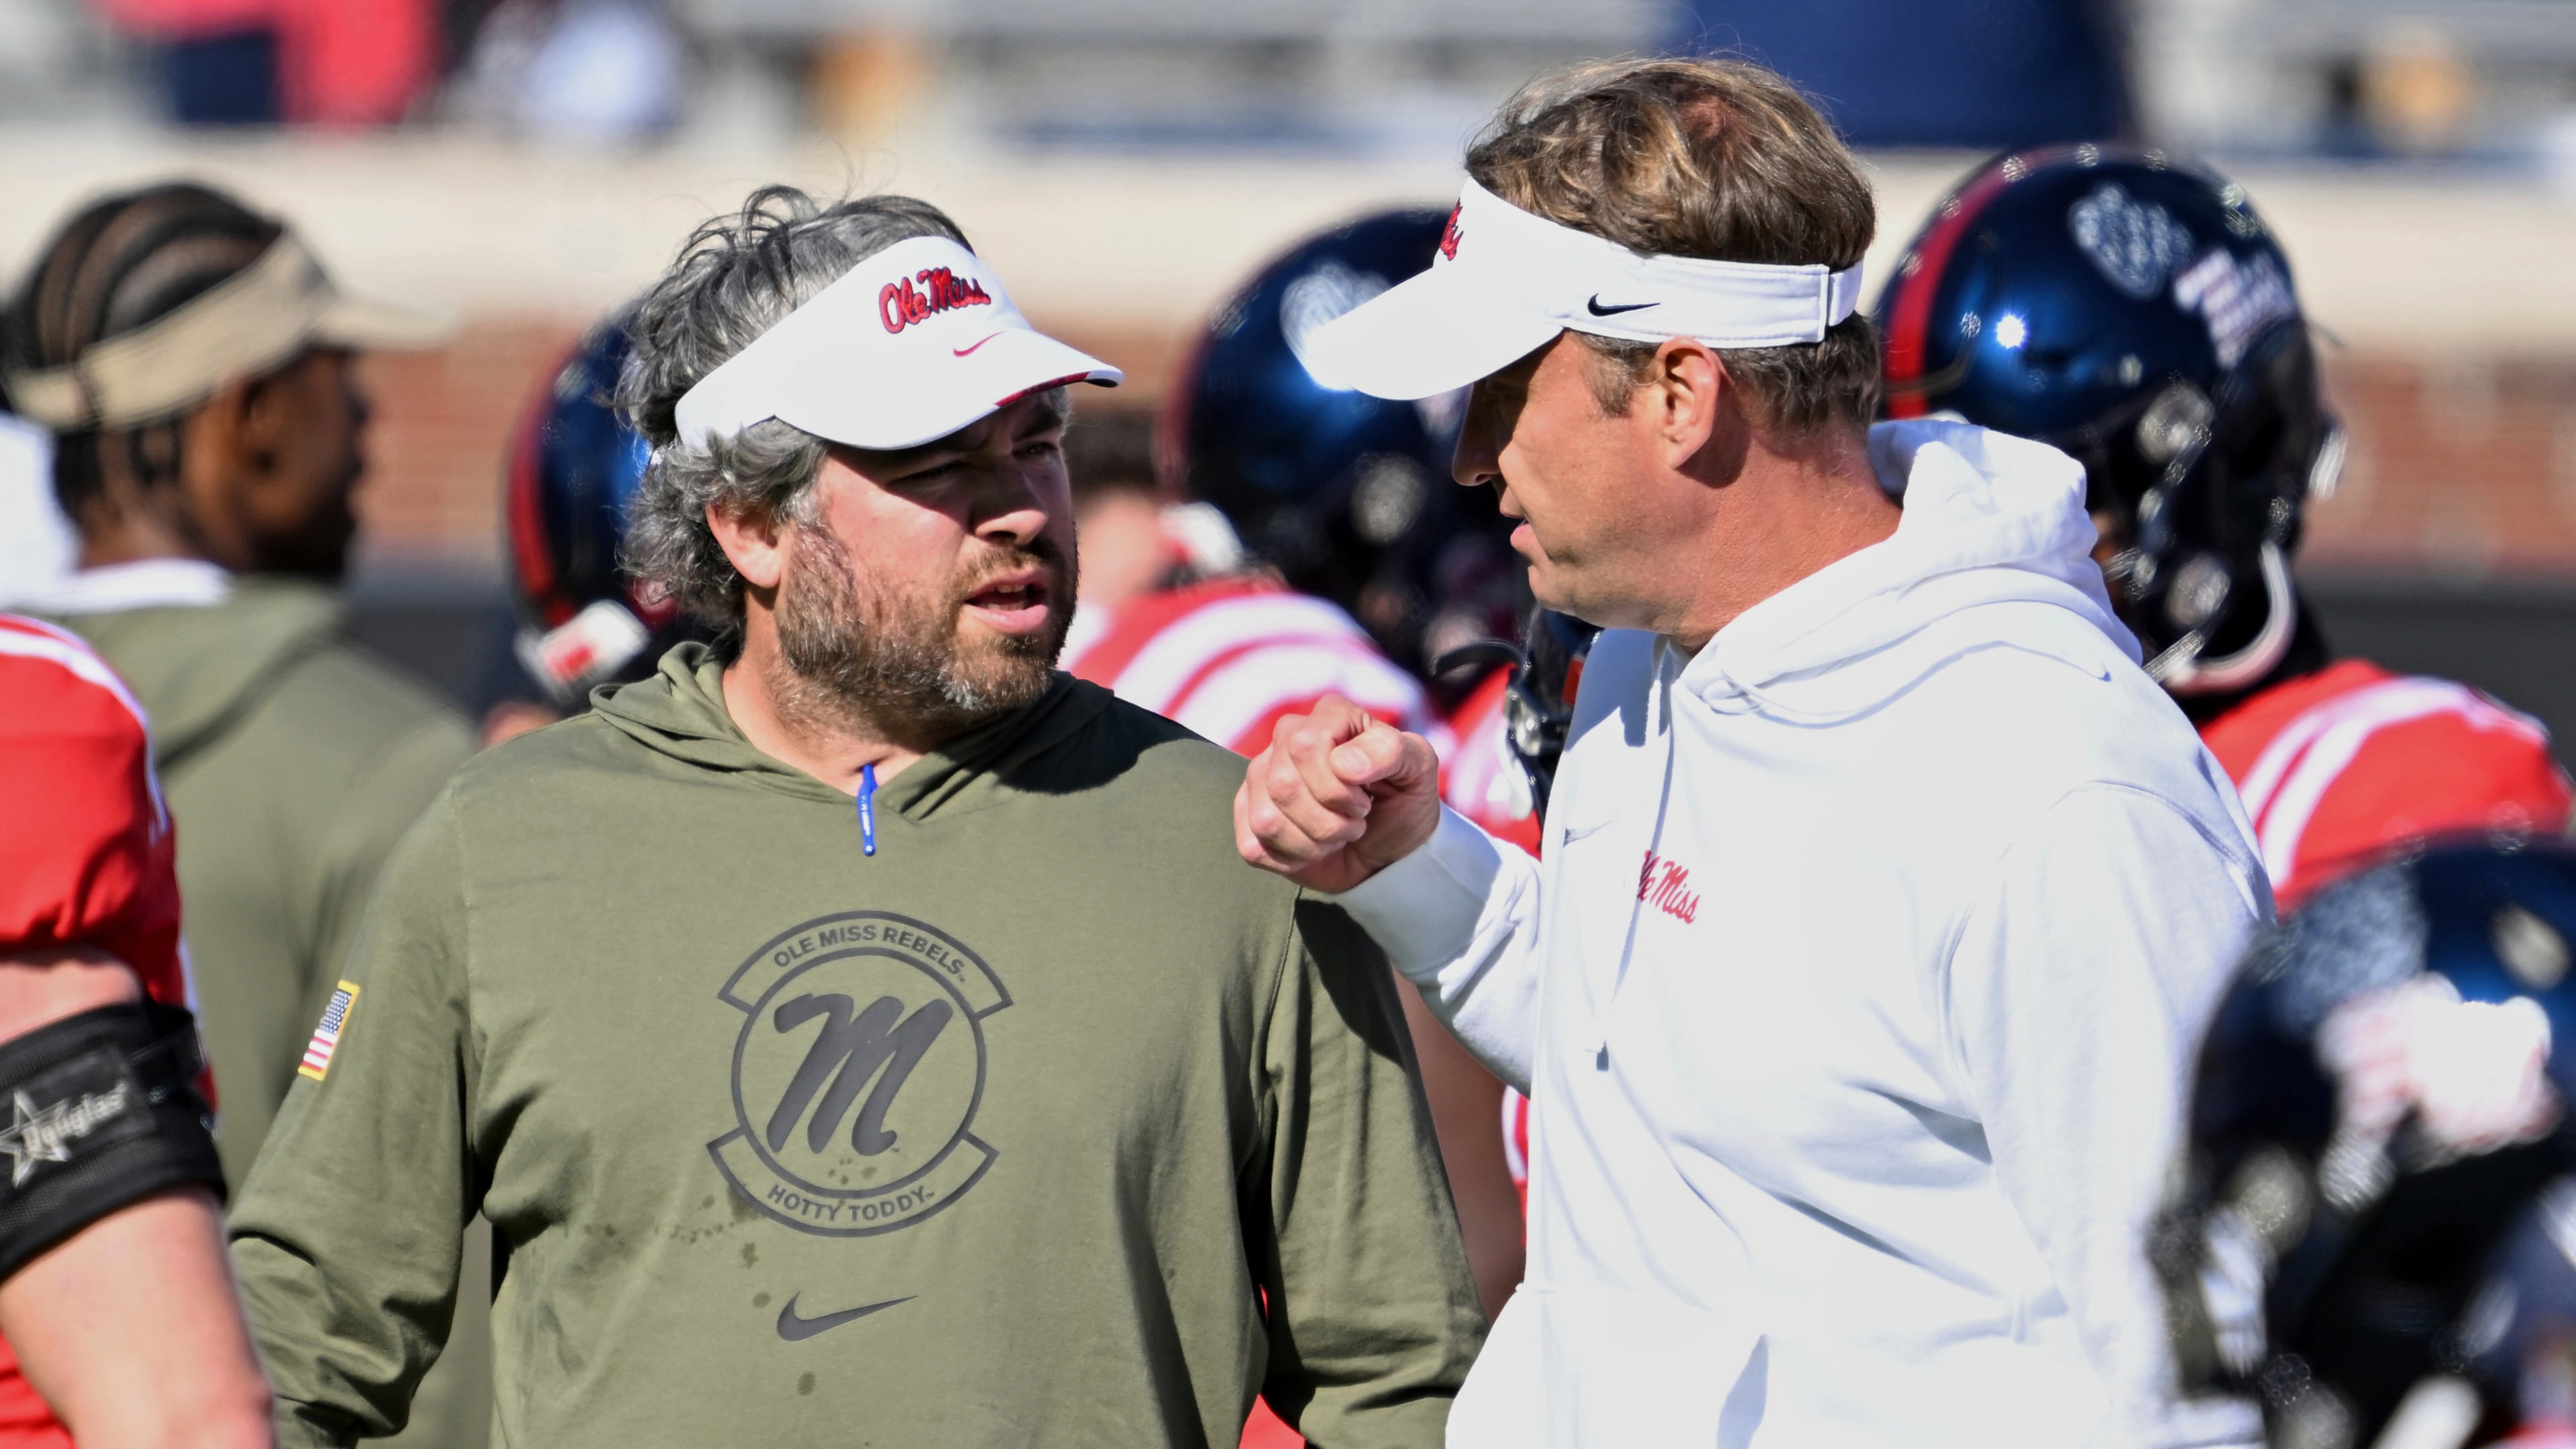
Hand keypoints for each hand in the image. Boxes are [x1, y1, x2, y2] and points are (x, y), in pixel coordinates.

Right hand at [1235, 694, 1442, 893]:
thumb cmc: (1403, 801)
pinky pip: (1253, 846)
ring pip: (1267, 819)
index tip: (1365, 798)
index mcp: (1329, 715)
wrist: (1390, 849)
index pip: (1306, 745)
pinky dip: (1292, 860)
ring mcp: (1261, 776)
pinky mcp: (1247, 815)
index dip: (1338, 786)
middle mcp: (1286, 737)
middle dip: (1329, 820)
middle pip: (1283, 785)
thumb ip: (1392, 751)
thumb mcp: (1419, 769)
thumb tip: (1345, 763)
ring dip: (1313, 842)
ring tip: (1336, 834)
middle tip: (1354, 820)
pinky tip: (1313, 848)